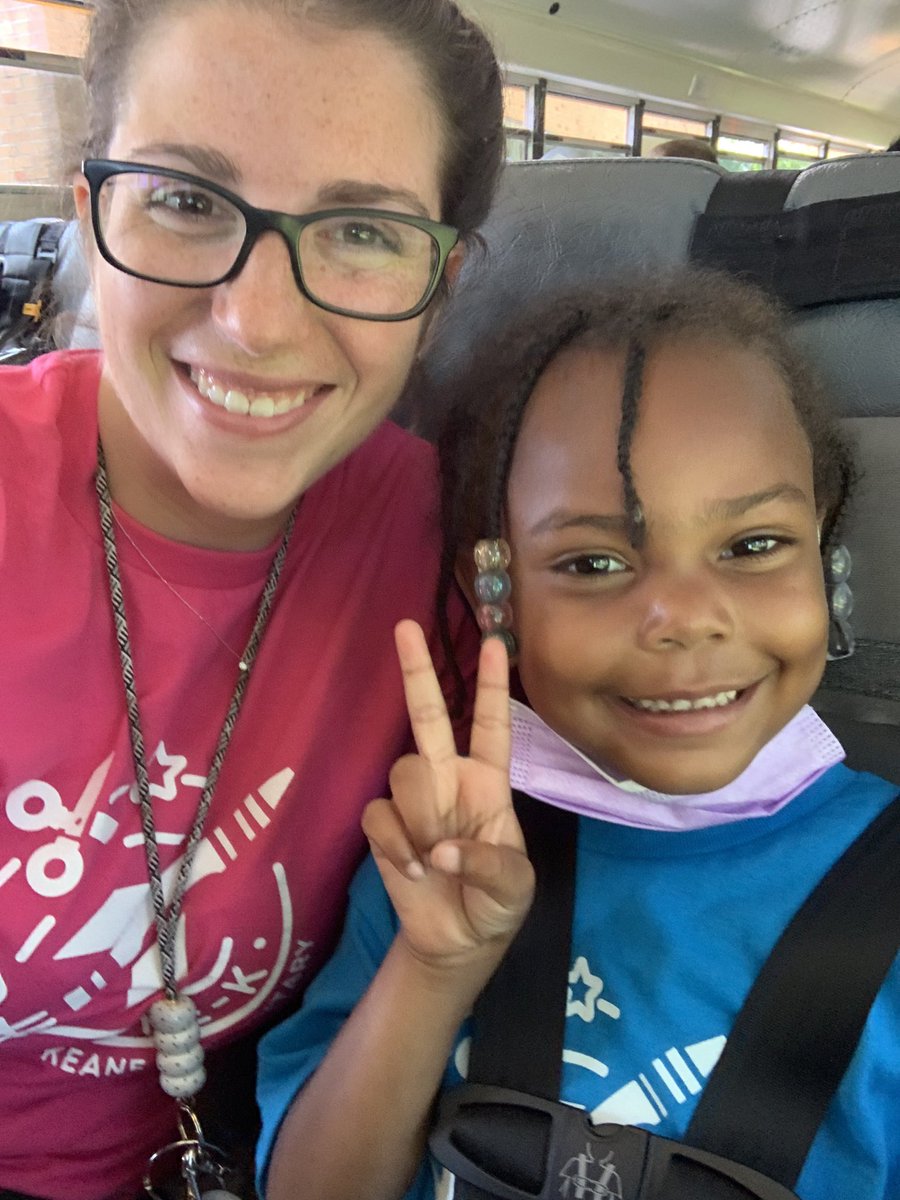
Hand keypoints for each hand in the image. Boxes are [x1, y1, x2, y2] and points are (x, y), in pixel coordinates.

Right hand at [362, 620, 534, 972]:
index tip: (495, 642)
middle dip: (417, 670)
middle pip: (429, 714)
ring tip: (436, 856)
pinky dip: (397, 844)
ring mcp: (415, 799)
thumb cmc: (497, 903)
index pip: (492, 724)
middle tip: (406, 626)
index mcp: (489, 781)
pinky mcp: (385, 825)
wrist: (459, 942)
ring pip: (405, 771)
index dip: (492, 685)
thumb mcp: (514, 887)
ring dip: (422, 816)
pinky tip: (414, 868)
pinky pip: (379, 814)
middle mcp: (449, 777)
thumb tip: (443, 850)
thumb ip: (489, 864)